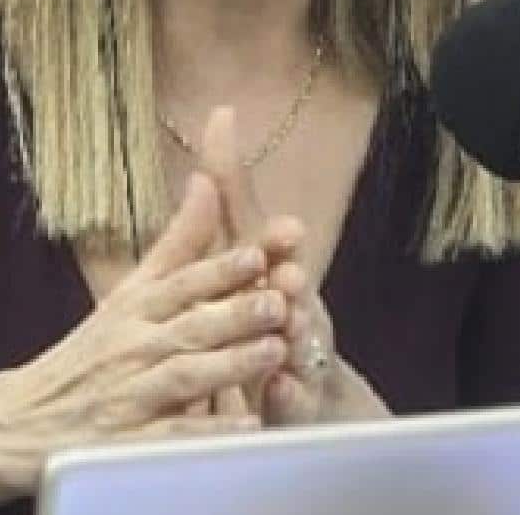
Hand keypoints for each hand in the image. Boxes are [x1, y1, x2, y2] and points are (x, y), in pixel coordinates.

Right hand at [0, 172, 286, 497]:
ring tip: (274, 351)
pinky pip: (170, 437)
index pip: (181, 283)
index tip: (258, 255)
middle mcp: (134, 347)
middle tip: (281, 301)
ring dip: (228, 364)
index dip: (220, 269)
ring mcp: (130, 396)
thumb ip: (177, 241)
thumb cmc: (92, 350)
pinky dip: (206, 432)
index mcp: (137, 307)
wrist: (19, 421)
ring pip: (182, 376)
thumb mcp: (130, 290)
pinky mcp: (126, 443)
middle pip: (188, 327)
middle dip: (235, 314)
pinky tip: (245, 425)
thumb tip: (205, 178)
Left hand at [198, 106, 388, 424]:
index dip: (278, 235)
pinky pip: (293, 401)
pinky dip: (288, 395)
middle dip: (291, 278)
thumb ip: (230, 192)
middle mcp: (293, 306)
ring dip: (297, 331)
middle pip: (294, 289)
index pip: (272, 244)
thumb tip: (219, 114)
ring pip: (299, 340)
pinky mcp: (297, 404)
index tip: (286, 227)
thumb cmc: (265, 312)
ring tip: (290, 326)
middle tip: (288, 274)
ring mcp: (299, 355)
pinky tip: (280, 390)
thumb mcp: (241, 251)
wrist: (300, 399)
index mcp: (273, 272)